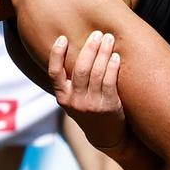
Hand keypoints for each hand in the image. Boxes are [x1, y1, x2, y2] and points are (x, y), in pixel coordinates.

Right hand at [48, 30, 125, 147]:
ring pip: (96, 73)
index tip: (62, 38)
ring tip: (108, 38)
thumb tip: (72, 47)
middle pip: (80, 69)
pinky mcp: (108, 106)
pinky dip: (112, 66)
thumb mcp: (73, 99)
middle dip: (89, 48)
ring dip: (103, 52)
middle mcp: (74, 101)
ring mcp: (91, 104)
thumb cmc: (89, 109)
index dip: (56, 54)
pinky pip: (110, 81)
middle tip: (97, 33)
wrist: (105, 136)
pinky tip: (115, 56)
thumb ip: (70, 80)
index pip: (54, 73)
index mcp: (62, 97)